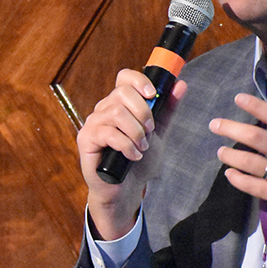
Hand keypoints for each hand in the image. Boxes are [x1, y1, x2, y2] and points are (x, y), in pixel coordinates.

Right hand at [77, 68, 186, 239]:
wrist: (127, 189)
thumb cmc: (138, 161)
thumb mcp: (158, 133)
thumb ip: (167, 110)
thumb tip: (180, 84)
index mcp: (119, 104)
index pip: (124, 78)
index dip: (138, 81)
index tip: (152, 95)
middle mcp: (103, 110)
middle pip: (122, 93)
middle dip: (143, 113)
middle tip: (150, 132)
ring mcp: (92, 124)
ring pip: (116, 113)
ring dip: (136, 132)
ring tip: (142, 147)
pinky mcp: (86, 139)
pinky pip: (107, 133)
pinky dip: (126, 145)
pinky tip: (133, 156)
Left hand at [209, 93, 266, 242]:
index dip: (255, 106)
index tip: (238, 98)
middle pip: (255, 137)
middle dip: (231, 128)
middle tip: (214, 124)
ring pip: (249, 161)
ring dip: (230, 155)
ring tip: (220, 151)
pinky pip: (252, 186)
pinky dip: (237, 178)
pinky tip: (229, 172)